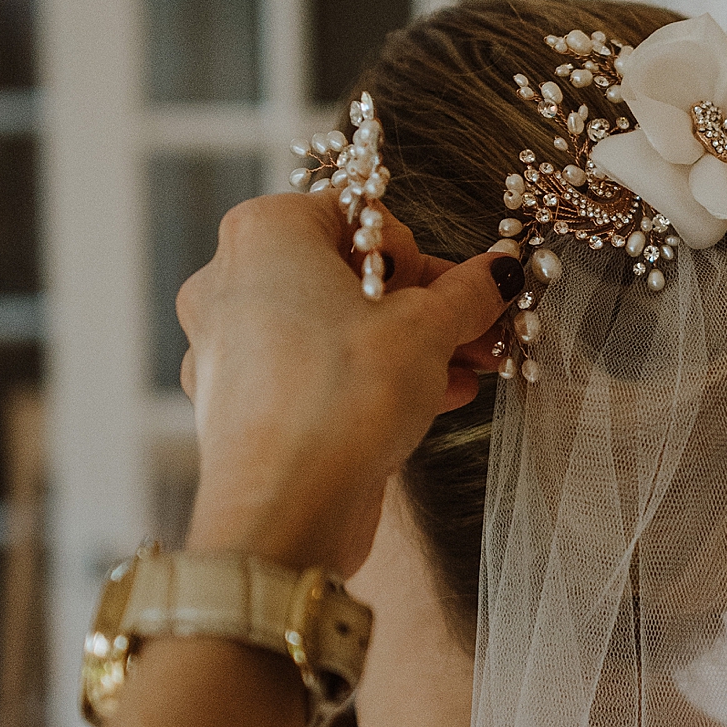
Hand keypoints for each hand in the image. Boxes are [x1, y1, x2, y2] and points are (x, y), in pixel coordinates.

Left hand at [175, 193, 521, 576]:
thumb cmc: (342, 399)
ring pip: (333, 329)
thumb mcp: (427, 331)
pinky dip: (369, 380)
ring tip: (472, 370)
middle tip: (479, 330)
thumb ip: (467, 294)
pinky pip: (315, 374)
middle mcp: (231, 281)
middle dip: (423, 306)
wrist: (286, 512)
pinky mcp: (241, 405)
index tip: (460, 288)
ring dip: (407, 347)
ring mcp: (228, 346)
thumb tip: (498, 272)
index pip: (358, 215)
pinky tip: (435, 401)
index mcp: (265, 234)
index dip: (420, 252)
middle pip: (347, 275)